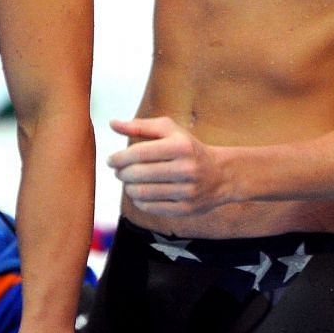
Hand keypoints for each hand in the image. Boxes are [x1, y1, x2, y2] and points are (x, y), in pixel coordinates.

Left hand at [106, 115, 232, 216]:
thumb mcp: (170, 131)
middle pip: (138, 174)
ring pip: (141, 193)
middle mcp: (186, 168)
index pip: (139, 153)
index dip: (119, 158)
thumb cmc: (188, 148)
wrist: (221, 174)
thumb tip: (112, 123)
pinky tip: (141, 193)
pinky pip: (150, 208)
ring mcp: (187, 191)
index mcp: (181, 146)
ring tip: (129, 182)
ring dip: (128, 188)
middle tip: (119, 172)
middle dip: (122, 173)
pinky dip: (139, 201)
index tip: (111, 160)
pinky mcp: (186, 209)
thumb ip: (140, 126)